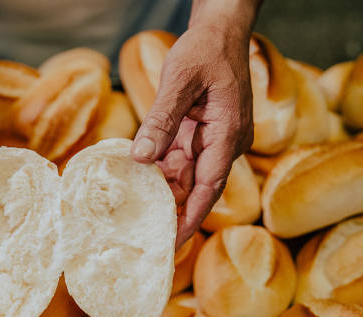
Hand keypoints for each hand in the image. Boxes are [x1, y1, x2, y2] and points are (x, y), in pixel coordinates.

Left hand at [131, 21, 253, 248]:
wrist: (220, 30)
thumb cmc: (205, 50)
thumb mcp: (178, 81)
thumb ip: (160, 121)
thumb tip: (140, 158)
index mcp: (227, 135)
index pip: (209, 188)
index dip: (190, 217)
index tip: (171, 241)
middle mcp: (226, 143)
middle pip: (198, 188)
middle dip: (173, 209)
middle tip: (143, 233)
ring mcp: (215, 139)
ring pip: (188, 175)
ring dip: (164, 188)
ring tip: (135, 209)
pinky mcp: (203, 134)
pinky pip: (182, 159)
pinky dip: (162, 168)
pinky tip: (140, 176)